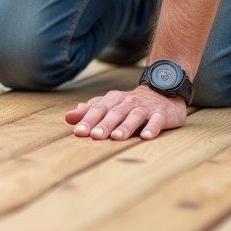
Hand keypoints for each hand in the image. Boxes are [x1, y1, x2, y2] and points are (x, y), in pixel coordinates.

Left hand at [64, 85, 186, 140]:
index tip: (79, 132)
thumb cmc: (130, 104)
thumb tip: (68, 117)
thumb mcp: (109, 105)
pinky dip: (151, 128)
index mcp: (113, 100)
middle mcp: (128, 102)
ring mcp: (145, 108)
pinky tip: (146, 136)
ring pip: (134, 116)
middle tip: (95, 136)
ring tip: (117, 137)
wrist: (162, 93)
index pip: (98, 109)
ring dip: (125, 127)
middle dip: (104, 124)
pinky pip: (156, 121)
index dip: (88, 120)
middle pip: (114, 113)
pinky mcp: (161, 114)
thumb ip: (90, 111)